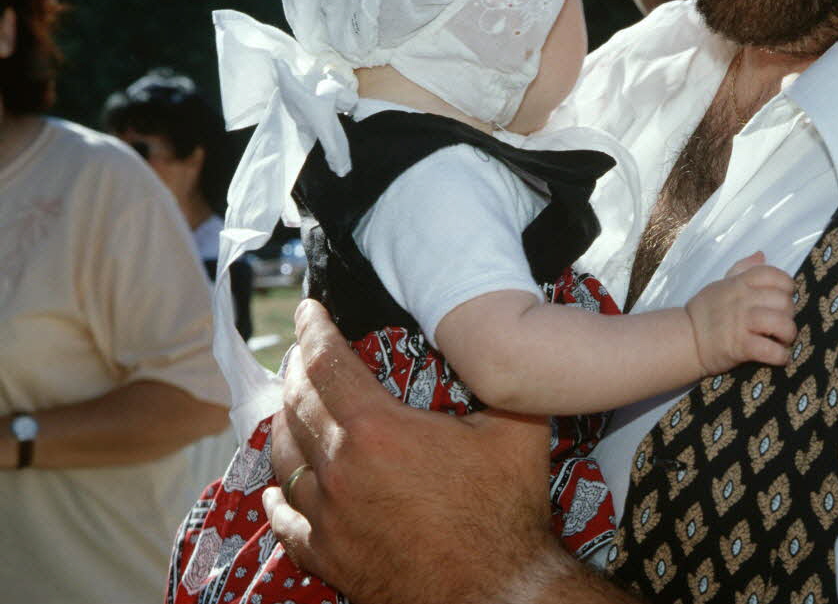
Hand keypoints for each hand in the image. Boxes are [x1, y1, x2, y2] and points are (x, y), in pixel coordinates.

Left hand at [263, 300, 567, 603]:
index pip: (326, 363)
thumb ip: (497, 382)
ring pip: (284, 456)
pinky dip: (276, 494)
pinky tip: (276, 486)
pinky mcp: (329, 555)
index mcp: (378, 430)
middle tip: (304, 350)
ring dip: (284, 420)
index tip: (307, 308)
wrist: (497, 593)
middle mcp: (340, 470)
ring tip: (293, 403)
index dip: (312, 329)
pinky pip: (285, 518)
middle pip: (297, 403)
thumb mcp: (514, 430)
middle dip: (296, 368)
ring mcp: (328, 516)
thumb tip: (498, 346)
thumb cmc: (506, 513)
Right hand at [685, 252, 796, 373]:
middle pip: (783, 301)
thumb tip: (761, 255)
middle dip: (789, 314)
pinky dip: (780, 355)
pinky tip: (780, 357)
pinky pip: (770, 350)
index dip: (786, 285)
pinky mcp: (740, 346)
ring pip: (781, 324)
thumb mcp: (721, 284)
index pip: (773, 275)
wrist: (685, 339)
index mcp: (739, 283)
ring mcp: (742, 323)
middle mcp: (743, 300)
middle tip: (782, 323)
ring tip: (783, 340)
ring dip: (788, 335)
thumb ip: (742, 269)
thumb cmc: (704, 312)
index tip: (783, 297)